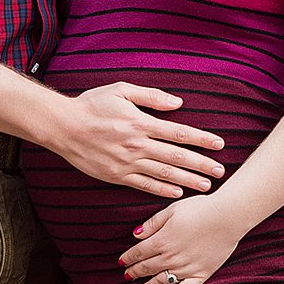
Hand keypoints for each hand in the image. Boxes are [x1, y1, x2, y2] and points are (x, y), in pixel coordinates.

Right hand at [45, 82, 225, 197]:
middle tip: (220, 171)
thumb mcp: (121, 90)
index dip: (202, 139)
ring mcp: (126, 163)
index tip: (219, 144)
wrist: (63, 127)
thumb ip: (151, 96)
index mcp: (140, 122)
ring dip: (187, 180)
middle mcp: (136, 145)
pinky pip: (144, 185)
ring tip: (206, 186)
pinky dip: (162, 190)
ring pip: (164, 173)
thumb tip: (178, 103)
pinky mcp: (116, 176)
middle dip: (201, 164)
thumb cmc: (92, 104)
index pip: (179, 132)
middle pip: (176, 156)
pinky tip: (178, 193)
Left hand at [119, 194, 249, 283]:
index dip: (128, 258)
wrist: (228, 216)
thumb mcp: (172, 210)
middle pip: (147, 269)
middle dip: (135, 273)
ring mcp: (187, 268)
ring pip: (162, 281)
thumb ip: (153, 224)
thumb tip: (136, 235)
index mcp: (162, 241)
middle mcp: (171, 257)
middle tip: (127, 276)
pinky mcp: (202, 274)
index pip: (138, 253)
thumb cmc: (200, 209)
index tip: (122, 262)